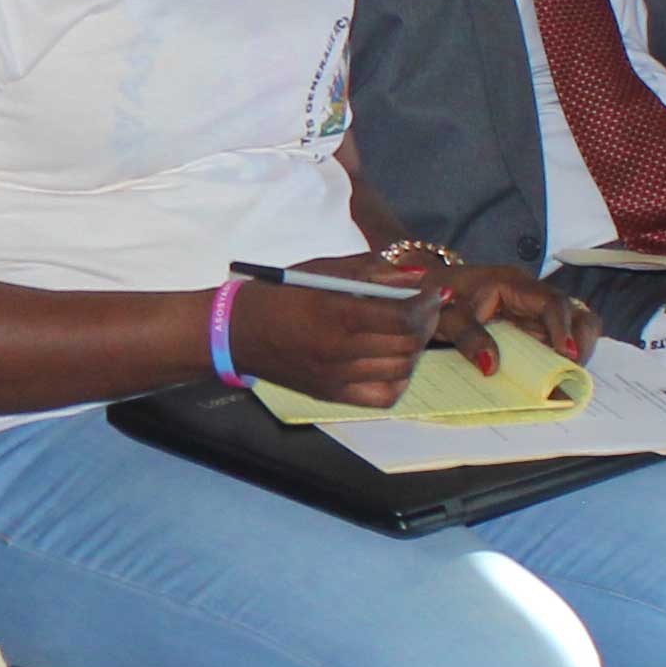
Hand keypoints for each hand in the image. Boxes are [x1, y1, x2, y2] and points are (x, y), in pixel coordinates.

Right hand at [229, 263, 435, 408]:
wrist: (234, 333)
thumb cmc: (278, 294)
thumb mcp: (322, 271)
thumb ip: (371, 271)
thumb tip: (415, 275)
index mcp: (336, 314)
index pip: (403, 317)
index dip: (427, 304)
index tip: (431, 292)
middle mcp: (340, 350)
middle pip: (408, 344)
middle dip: (426, 323)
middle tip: (425, 308)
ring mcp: (337, 377)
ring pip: (401, 370)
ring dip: (415, 349)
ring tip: (408, 331)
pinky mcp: (332, 394)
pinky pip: (383, 395)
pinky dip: (399, 379)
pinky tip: (393, 360)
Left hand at [431, 258, 597, 364]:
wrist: (428, 292)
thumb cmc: (437, 297)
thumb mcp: (445, 316)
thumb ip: (466, 336)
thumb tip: (491, 366)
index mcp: (513, 284)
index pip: (552, 301)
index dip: (564, 328)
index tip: (567, 354)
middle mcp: (533, 296)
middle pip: (576, 313)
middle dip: (580, 344)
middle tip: (571, 374)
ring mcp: (536, 314)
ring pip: (575, 328)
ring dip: (574, 354)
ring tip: (564, 380)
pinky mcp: (533, 330)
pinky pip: (558, 343)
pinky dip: (560, 361)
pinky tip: (552, 379)